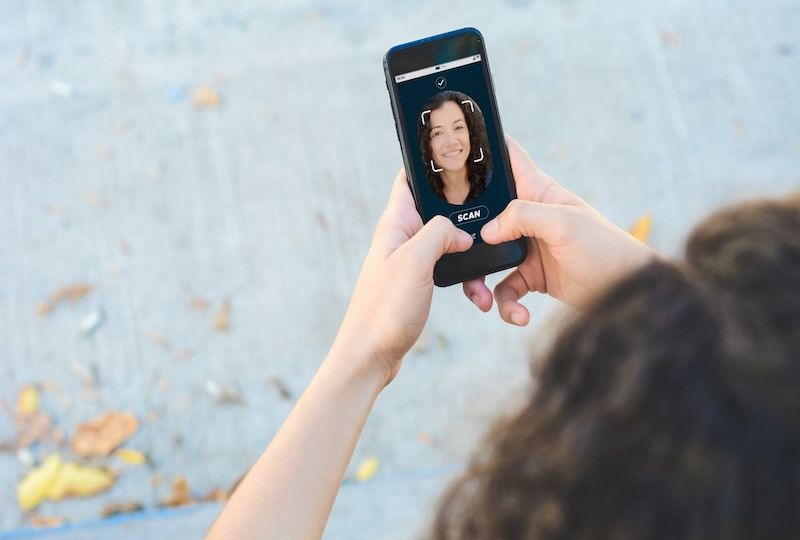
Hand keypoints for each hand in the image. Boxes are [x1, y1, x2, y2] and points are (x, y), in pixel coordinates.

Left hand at [333, 168, 472, 388]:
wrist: (370, 355)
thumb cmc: (384, 309)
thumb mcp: (415, 261)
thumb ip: (439, 233)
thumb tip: (461, 232)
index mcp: (395, 224)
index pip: (410, 179)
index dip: (429, 162)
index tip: (456, 151)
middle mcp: (401, 238)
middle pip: (436, 209)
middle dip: (463, 208)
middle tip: (490, 207)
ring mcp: (409, 261)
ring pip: (447, 242)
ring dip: (468, 251)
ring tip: (485, 264)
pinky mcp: (417, 283)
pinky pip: (447, 269)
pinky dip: (464, 277)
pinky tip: (475, 291)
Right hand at [463, 136, 658, 324]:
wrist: (626, 293)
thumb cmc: (605, 249)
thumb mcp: (564, 224)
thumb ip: (523, 216)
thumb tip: (487, 231)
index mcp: (538, 192)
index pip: (508, 158)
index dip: (485, 148)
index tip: (456, 148)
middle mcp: (528, 217)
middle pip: (484, 215)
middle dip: (466, 234)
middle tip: (455, 250)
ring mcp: (527, 247)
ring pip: (487, 258)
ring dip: (479, 282)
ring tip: (483, 300)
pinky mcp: (531, 276)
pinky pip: (505, 289)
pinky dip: (506, 304)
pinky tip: (519, 315)